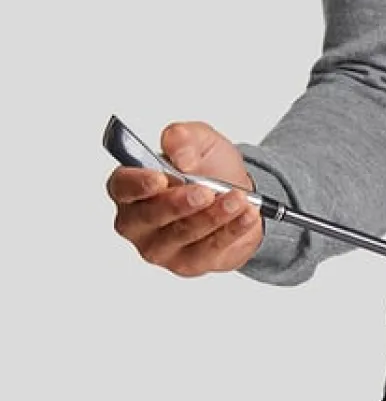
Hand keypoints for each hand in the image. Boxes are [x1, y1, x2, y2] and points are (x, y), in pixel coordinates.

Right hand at [107, 120, 264, 275]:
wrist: (240, 194)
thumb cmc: (208, 167)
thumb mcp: (200, 140)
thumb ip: (184, 137)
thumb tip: (180, 155)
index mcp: (132, 188)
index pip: (122, 187)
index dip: (137, 184)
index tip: (159, 178)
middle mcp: (139, 222)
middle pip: (151, 217)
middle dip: (179, 204)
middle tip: (205, 192)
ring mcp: (161, 247)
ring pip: (183, 234)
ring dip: (212, 216)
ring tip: (237, 199)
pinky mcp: (188, 262)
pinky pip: (209, 249)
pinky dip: (231, 230)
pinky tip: (247, 215)